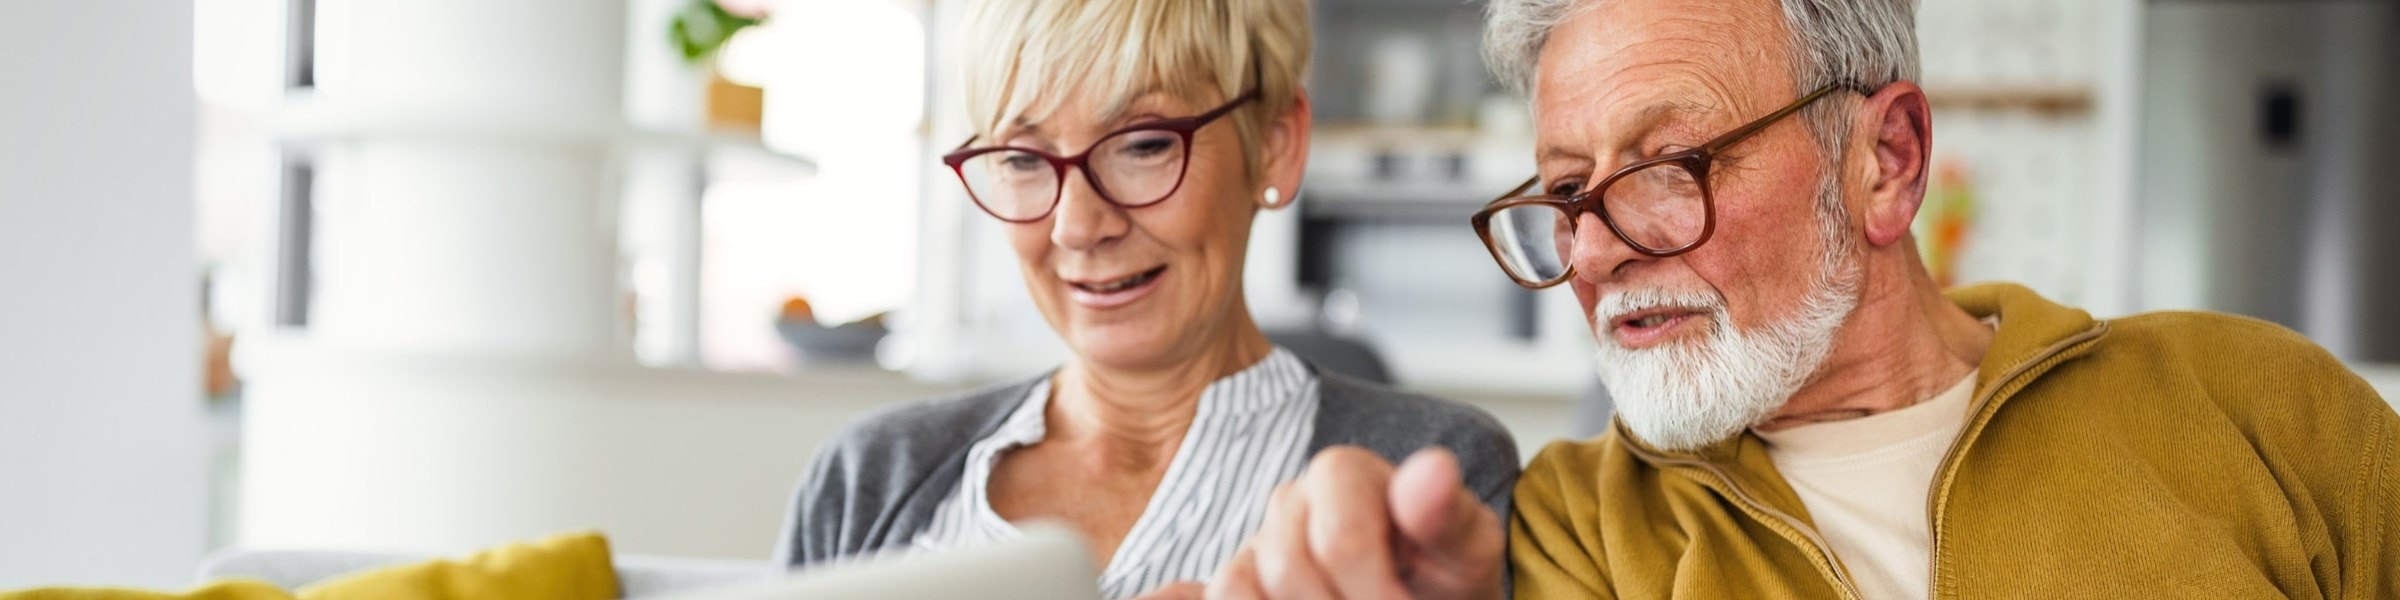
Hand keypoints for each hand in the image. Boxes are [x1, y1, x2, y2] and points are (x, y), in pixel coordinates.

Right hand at [1205, 447, 1503, 599]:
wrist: (1430, 599)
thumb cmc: (1445, 579)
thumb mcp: (1466, 554)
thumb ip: (1448, 516)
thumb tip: (1432, 470)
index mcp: (1343, 474)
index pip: (1339, 539)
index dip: (1375, 592)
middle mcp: (1290, 501)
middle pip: (1287, 569)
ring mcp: (1256, 544)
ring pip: (1237, 588)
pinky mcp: (1238, 581)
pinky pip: (1214, 598)